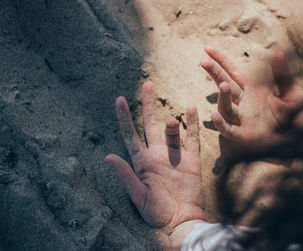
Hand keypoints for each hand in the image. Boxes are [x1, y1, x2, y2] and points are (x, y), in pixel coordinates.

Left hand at [105, 81, 204, 229]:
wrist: (182, 221)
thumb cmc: (157, 213)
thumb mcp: (137, 196)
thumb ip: (125, 175)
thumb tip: (108, 156)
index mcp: (142, 162)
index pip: (131, 135)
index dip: (124, 117)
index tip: (118, 99)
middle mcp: (157, 155)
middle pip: (151, 124)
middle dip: (148, 105)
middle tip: (147, 84)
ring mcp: (175, 156)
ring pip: (172, 131)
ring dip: (172, 123)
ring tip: (172, 120)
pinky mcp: (191, 160)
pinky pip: (192, 138)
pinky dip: (192, 124)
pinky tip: (190, 109)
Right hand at [201, 45, 300, 146]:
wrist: (297, 140)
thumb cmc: (292, 117)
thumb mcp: (291, 94)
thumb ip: (283, 76)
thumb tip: (279, 53)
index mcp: (253, 89)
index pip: (232, 71)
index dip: (220, 60)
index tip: (207, 48)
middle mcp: (243, 103)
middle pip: (224, 85)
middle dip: (214, 73)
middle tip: (203, 61)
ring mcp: (242, 119)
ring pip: (226, 108)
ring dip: (222, 97)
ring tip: (224, 85)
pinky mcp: (245, 136)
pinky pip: (230, 131)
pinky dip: (221, 125)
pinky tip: (214, 116)